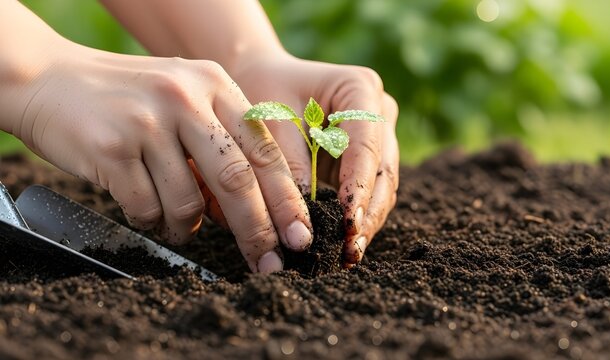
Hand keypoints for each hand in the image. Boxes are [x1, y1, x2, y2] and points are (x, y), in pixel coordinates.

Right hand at [12, 42, 311, 272]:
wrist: (50, 79)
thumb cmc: (129, 100)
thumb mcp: (185, 101)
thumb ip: (223, 142)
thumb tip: (260, 210)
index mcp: (214, 85)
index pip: (264, 150)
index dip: (286, 199)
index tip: (299, 236)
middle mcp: (186, 98)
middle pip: (237, 179)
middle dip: (257, 230)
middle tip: (268, 263)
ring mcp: (147, 121)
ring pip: (188, 203)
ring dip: (187, 227)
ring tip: (177, 223)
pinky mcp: (112, 148)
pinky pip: (147, 208)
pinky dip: (152, 221)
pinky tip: (144, 209)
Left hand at [232, 53, 398, 266]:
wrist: (261, 79)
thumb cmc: (262, 92)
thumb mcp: (269, 122)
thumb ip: (288, 167)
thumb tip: (303, 223)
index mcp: (359, 88)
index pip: (365, 143)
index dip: (358, 186)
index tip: (348, 221)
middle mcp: (379, 110)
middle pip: (383, 169)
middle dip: (367, 212)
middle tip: (349, 250)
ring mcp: (379, 135)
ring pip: (382, 186)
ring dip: (366, 222)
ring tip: (347, 256)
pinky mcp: (368, 158)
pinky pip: (369, 193)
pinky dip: (357, 218)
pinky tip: (343, 246)